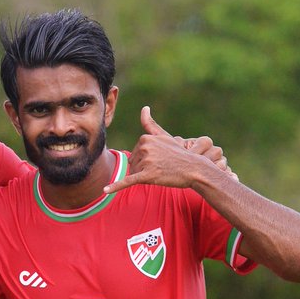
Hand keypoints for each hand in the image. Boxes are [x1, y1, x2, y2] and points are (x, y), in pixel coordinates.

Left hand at [104, 107, 237, 194]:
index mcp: (145, 138)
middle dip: (144, 169)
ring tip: (161, 173)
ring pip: (133, 174)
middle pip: (133, 164)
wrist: (194, 169)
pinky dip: (116, 187)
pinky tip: (105, 190)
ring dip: (144, 177)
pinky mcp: (147, 175)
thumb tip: (144, 108)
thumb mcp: (164, 137)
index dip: (145, 160)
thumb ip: (151, 124)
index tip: (159, 160)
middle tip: (162, 168)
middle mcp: (144, 147)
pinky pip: (128, 181)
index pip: (134, 154)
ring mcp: (146, 161)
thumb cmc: (179, 154)